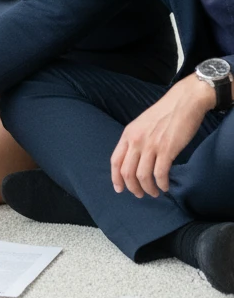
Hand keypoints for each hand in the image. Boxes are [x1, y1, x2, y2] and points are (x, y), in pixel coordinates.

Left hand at [110, 73, 213, 197]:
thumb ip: (135, 140)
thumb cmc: (163, 113)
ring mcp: (150, 145)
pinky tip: (165, 187)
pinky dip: (162, 184)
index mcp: (127, 134)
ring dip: (148, 189)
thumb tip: (134, 159)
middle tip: (140, 194)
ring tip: (154, 192)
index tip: (119, 189)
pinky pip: (160, 173)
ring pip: (142, 176)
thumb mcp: (141, 124)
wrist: (182, 102)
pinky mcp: (166, 149)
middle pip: (127, 172)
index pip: (115, 161)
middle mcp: (136, 140)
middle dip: (132, 187)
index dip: (115, 178)